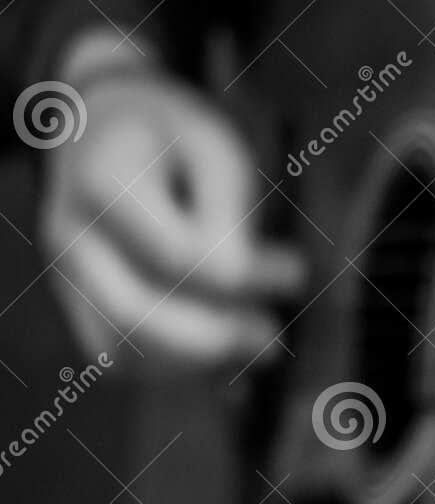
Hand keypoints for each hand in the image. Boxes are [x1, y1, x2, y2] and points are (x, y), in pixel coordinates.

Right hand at [40, 45, 306, 371]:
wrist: (104, 130)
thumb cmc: (174, 138)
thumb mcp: (215, 149)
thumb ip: (229, 215)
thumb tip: (241, 287)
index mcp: (103, 182)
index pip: (177, 257)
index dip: (246, 278)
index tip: (296, 269)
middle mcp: (72, 236)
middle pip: (134, 315)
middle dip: (216, 338)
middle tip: (273, 336)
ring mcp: (69, 277)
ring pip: (122, 353)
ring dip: (199, 365)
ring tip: (259, 348)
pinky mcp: (81, 306)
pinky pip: (122, 361)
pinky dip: (178, 373)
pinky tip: (229, 362)